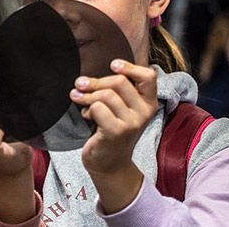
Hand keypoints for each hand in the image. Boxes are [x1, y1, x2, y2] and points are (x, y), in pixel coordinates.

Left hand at [71, 59, 156, 212]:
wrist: (109, 163)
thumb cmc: (111, 130)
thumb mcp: (120, 109)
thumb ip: (115, 91)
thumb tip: (86, 78)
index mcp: (148, 103)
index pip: (148, 76)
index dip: (129, 67)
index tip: (112, 65)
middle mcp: (144, 112)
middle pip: (118, 82)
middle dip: (95, 82)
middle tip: (80, 85)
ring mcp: (132, 123)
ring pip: (105, 94)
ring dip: (87, 96)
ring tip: (80, 101)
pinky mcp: (117, 132)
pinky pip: (97, 108)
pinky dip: (87, 109)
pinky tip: (86, 116)